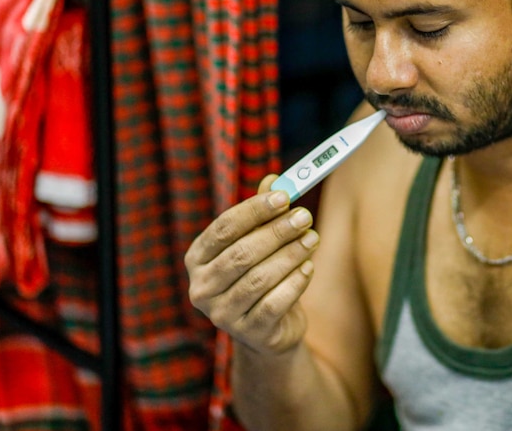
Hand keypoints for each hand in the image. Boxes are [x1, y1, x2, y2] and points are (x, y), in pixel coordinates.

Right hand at [185, 175, 318, 353]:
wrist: (269, 328)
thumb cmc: (261, 274)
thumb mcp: (260, 242)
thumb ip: (263, 214)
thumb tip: (274, 179)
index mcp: (198, 258)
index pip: (224, 228)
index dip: (255, 210)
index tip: (285, 197)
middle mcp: (202, 288)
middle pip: (242, 253)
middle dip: (277, 232)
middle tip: (305, 216)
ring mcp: (222, 314)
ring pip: (259, 278)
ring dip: (290, 255)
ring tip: (312, 239)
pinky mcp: (249, 333)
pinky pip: (274, 303)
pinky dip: (295, 282)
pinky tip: (309, 267)